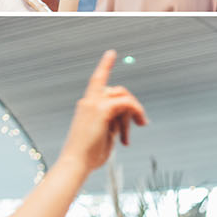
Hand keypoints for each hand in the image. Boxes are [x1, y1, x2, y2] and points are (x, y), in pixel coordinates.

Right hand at [56, 49, 147, 173]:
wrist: (76, 163)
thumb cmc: (88, 155)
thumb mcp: (103, 135)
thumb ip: (112, 123)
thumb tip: (126, 120)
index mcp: (86, 107)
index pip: (97, 80)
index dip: (104, 66)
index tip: (111, 53)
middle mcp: (88, 102)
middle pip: (118, 90)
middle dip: (132, 106)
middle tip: (140, 124)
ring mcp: (93, 104)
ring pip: (123, 95)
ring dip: (135, 112)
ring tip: (138, 128)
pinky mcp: (101, 109)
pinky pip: (126, 102)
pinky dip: (136, 110)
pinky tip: (139, 122)